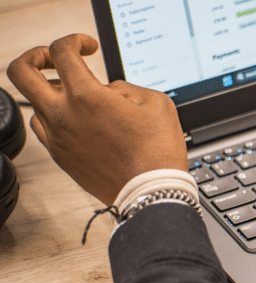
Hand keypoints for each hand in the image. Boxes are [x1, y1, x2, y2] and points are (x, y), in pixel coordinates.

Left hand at [7, 34, 186, 205]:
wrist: (151, 190)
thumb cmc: (157, 150)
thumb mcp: (155, 102)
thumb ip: (124, 87)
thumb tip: (108, 90)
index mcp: (87, 96)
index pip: (61, 51)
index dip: (75, 41)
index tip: (88, 48)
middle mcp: (64, 115)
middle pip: (21, 71)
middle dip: (36, 57)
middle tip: (57, 60)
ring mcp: (57, 137)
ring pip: (32, 102)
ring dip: (50, 91)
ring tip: (75, 94)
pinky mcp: (60, 156)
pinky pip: (44, 127)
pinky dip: (54, 116)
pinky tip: (77, 118)